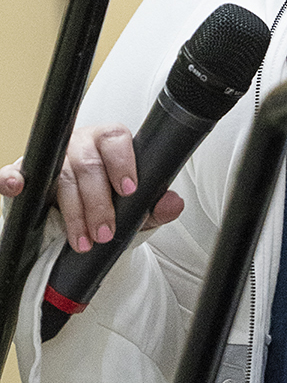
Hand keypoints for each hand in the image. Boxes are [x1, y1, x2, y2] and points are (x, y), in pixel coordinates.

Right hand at [0, 127, 183, 252]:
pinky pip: (14, 171)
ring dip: (73, 213)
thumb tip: (174, 204)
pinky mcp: (24, 171)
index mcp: (109, 141)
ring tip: (84, 241)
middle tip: (106, 232)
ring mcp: (52, 157)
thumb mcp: (135, 205)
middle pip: (88, 166)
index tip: (129, 190)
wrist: (82, 209)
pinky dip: (11, 179)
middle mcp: (80, 144)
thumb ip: (155, 204)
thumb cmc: (111, 198)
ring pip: (61, 179)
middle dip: (99, 203)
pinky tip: (15, 188)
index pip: (116, 140)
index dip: (122, 163)